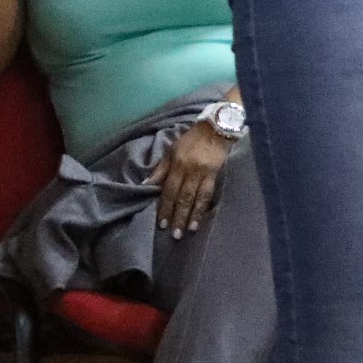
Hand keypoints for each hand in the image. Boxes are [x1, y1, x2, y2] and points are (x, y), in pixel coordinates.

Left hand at [151, 122, 231, 237]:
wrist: (217, 128)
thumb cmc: (191, 140)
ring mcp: (203, 173)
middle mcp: (189, 170)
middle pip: (182, 197)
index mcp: (176, 164)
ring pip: (196, 198)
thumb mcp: (171, 150)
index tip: (161, 223)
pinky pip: (209, 193)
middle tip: (174, 234)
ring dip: (192, 215)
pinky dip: (204, 206)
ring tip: (189, 231)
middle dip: (177, 216)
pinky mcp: (215, 174)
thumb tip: (146, 185)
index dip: (164, 207)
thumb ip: (161, 169)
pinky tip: (202, 218)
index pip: (168, 190)